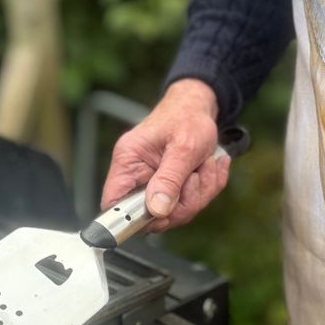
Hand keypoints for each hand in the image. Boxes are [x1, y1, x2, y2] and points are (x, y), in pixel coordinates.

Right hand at [100, 79, 229, 231]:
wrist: (199, 106)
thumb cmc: (187, 117)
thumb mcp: (183, 148)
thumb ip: (170, 179)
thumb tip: (156, 210)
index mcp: (128, 161)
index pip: (113, 203)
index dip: (132, 218)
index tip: (163, 212)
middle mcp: (136, 175)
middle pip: (152, 215)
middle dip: (184, 202)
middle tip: (197, 176)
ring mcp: (154, 183)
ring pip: (175, 212)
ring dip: (200, 191)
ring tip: (207, 164)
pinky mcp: (171, 187)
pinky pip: (189, 203)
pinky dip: (207, 187)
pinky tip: (211, 165)